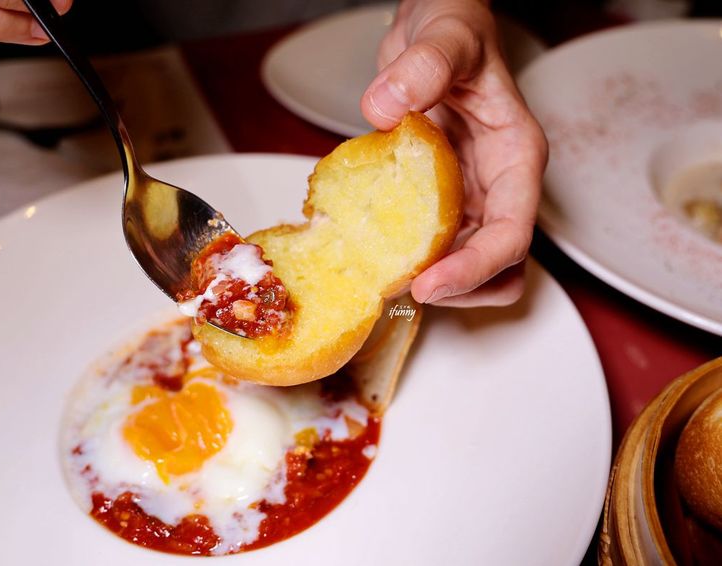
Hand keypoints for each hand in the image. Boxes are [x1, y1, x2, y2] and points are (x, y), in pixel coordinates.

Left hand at [361, 0, 546, 306]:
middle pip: (499, 268)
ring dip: (437, 282)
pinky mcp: (441, 198)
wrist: (434, 27)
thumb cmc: (456, 28)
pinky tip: (375, 250)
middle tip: (404, 287)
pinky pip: (433, 244)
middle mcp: (499, 185)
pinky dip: (410, 257)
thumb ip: (424, 66)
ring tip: (389, 277)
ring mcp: (471, 196)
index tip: (429, 284)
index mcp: (516, 157)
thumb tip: (386, 107)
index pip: (512, 234)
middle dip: (459, 289)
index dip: (475, 270)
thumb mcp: (446, 35)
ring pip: (470, 266)